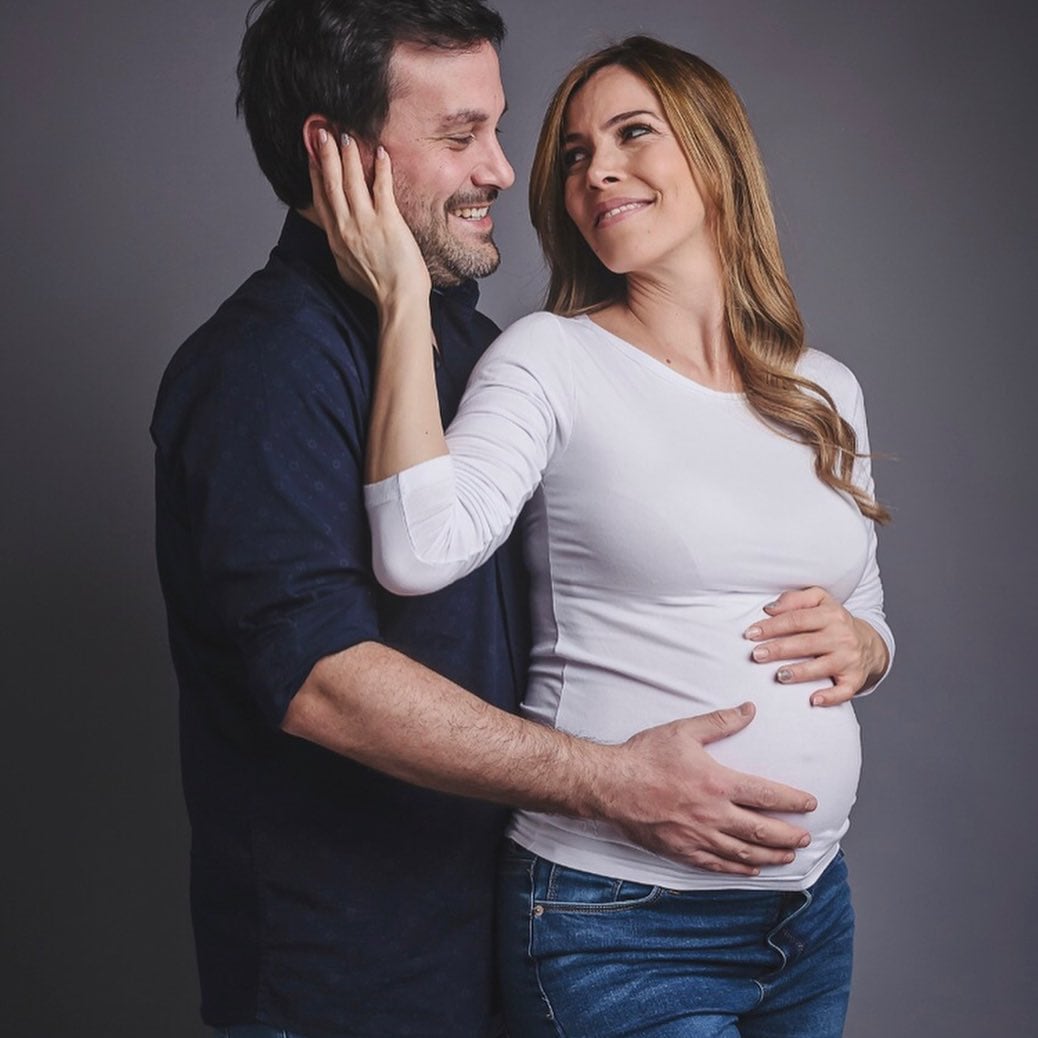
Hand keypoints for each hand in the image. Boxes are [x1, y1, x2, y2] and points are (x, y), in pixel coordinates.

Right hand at [308, 128, 430, 306]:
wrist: (397, 301)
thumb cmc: (378, 288)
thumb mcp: (348, 267)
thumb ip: (342, 246)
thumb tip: (339, 235)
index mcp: (336, 238)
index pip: (321, 199)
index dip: (315, 173)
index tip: (312, 155)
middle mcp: (346, 228)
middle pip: (331, 183)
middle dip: (325, 155)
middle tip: (322, 131)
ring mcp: (366, 223)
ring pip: (352, 181)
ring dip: (348, 155)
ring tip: (345, 135)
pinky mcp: (388, 222)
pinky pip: (381, 187)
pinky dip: (380, 168)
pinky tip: (380, 152)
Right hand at [604, 703, 815, 874]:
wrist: (610, 785)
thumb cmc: (644, 756)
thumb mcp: (684, 731)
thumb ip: (720, 722)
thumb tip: (749, 709)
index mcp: (717, 783)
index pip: (766, 795)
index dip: (792, 801)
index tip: (810, 803)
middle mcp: (712, 814)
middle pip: (761, 830)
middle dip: (788, 835)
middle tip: (806, 838)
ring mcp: (697, 836)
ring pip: (743, 853)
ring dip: (770, 856)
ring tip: (788, 856)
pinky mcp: (682, 850)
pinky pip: (717, 864)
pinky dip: (738, 869)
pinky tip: (751, 870)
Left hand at [743, 587, 889, 705]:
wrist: (869, 643)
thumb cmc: (834, 622)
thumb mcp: (819, 600)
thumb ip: (794, 599)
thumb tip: (769, 609)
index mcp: (831, 615)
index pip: (797, 619)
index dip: (772, 626)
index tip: (751, 634)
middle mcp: (842, 636)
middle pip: (806, 643)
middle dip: (779, 649)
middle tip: (756, 655)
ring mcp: (849, 659)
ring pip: (822, 666)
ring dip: (800, 672)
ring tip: (779, 675)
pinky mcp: (855, 679)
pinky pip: (844, 691)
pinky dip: (830, 697)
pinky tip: (814, 700)